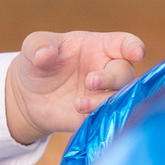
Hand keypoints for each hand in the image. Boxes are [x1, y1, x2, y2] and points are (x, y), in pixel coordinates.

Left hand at [4, 30, 145, 146]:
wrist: (28, 96)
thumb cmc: (37, 62)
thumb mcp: (33, 47)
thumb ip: (39, 46)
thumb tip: (43, 55)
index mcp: (99, 47)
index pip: (125, 44)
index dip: (134, 47)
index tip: (136, 53)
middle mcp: (107, 70)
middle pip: (125, 74)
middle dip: (112, 78)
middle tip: (91, 82)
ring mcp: (104, 95)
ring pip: (120, 99)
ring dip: (103, 101)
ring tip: (78, 104)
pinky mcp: (97, 117)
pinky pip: (108, 120)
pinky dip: (101, 120)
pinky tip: (83, 117)